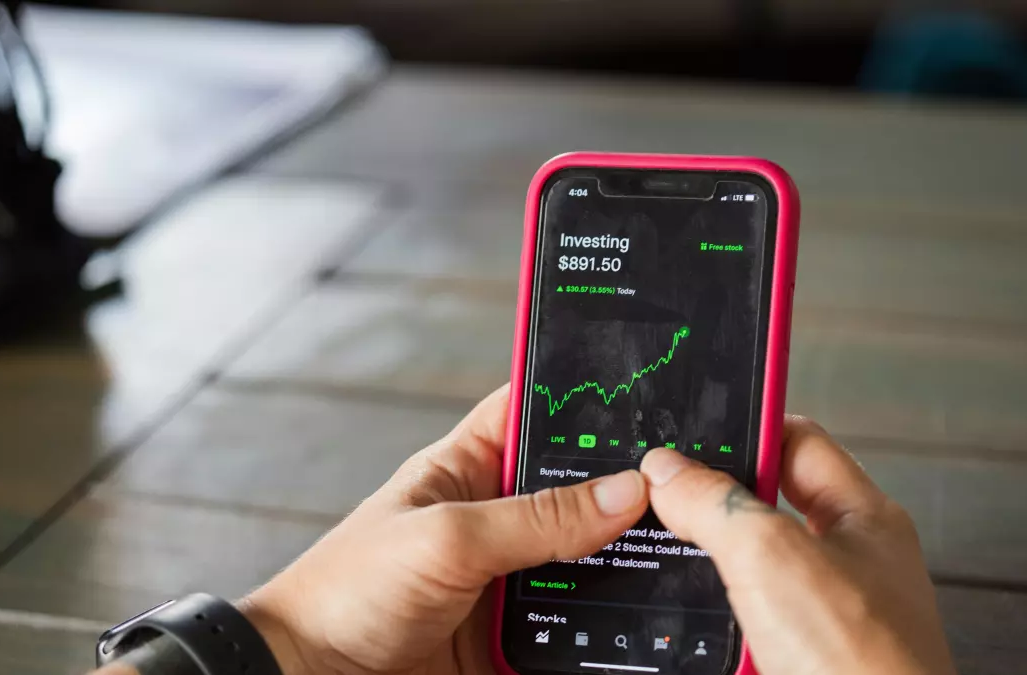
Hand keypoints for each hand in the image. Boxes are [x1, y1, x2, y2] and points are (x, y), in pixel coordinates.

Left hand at [241, 384, 648, 674]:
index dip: (583, 397)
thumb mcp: (445, 539)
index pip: (535, 411)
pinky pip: (577, 622)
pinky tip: (641, 621)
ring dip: (622, 560)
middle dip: (623, 489)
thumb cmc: (347, 592)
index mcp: (468, 467)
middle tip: (680, 489)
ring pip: (587, 558)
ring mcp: (509, 577)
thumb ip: (534, 518)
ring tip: (675, 553)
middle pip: (577, 490)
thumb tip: (623, 492)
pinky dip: (606, 623)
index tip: (648, 393)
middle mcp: (495, 517)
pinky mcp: (517, 634)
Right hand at [640, 418, 955, 674]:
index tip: (689, 427)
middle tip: (664, 496)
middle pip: (763, 505)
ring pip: (743, 569)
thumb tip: (667, 470)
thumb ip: (718, 502)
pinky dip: (710, 622)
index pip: (797, 439)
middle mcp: (846, 561)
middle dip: (711, 504)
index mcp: (863, 516)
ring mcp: (820, 612)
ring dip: (705, 571)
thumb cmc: (863, 664)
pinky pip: (738, 621)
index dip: (744, 427)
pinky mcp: (793, 655)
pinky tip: (686, 621)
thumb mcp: (773, 556)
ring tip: (670, 560)